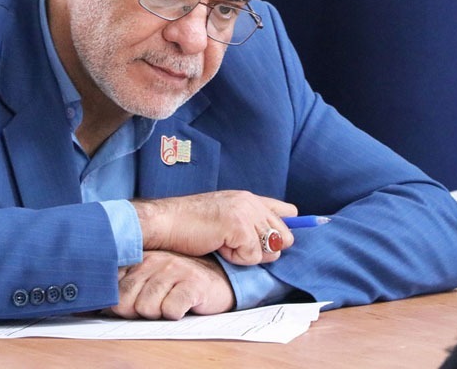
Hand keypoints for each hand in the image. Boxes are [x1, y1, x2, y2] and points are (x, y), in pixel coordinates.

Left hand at [106, 251, 234, 319]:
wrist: (219, 279)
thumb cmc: (180, 283)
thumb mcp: (150, 280)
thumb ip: (125, 287)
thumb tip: (100, 307)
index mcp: (140, 258)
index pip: (112, 287)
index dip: (118, 304)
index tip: (130, 304)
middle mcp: (155, 260)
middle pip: (125, 302)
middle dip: (136, 312)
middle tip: (156, 305)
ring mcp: (174, 270)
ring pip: (146, 308)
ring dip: (158, 313)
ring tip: (171, 303)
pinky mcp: (193, 284)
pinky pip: (171, 310)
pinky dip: (175, 314)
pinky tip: (184, 305)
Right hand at [133, 190, 296, 264]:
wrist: (165, 223)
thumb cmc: (189, 226)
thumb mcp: (225, 219)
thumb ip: (250, 225)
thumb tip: (277, 246)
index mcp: (249, 198)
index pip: (287, 212)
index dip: (288, 229)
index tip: (292, 239)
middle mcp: (251, 202)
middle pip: (284, 236)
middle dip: (265, 249)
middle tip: (236, 247)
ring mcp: (247, 212)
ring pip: (269, 248)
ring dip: (248, 255)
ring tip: (223, 244)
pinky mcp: (240, 226)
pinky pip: (252, 256)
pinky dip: (235, 258)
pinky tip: (217, 245)